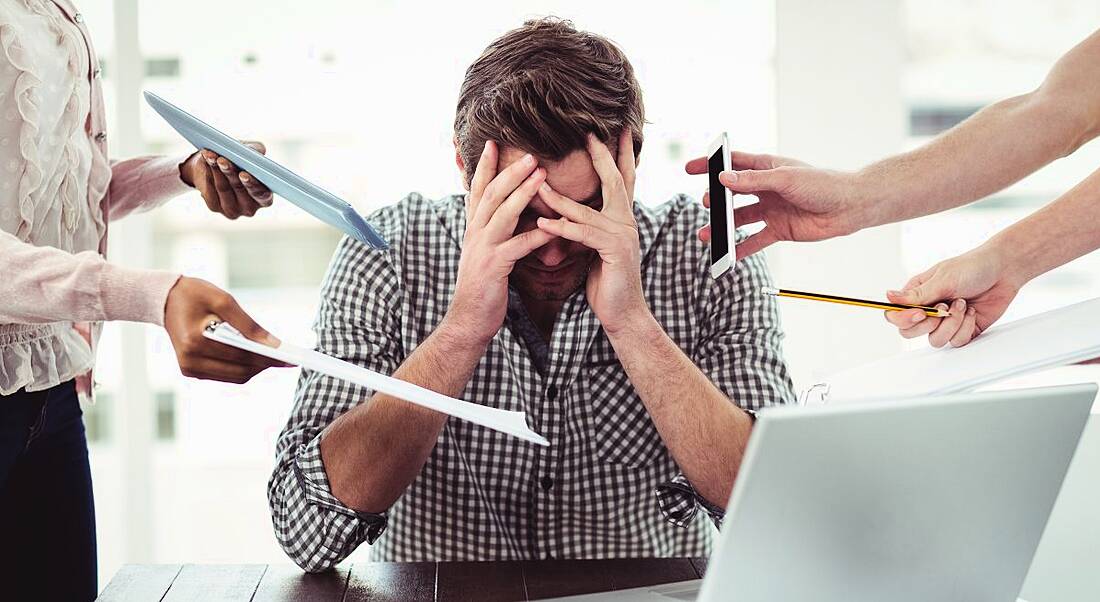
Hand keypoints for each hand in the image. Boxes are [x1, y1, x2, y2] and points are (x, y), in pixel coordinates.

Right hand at [163, 277, 290, 382]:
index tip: (290, 358)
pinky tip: (256, 357)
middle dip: (265, 365)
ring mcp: (189, 369)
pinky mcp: (191, 372)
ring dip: (256, 368)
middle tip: (287, 358)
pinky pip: (226, 375)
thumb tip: (274, 345)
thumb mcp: (224, 300)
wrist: (166, 300)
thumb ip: (249, 325)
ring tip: (275, 357)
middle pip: (240, 371)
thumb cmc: (195, 295)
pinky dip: (243, 368)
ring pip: (235, 377)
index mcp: (195, 342)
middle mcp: (190, 361)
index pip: (241, 355)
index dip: (268, 358)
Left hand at [180, 142, 273, 218]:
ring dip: (216, 169)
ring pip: (223, 187)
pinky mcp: (214, 206)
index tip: (243, 174)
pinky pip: (210, 188)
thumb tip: (254, 151)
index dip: (253, 185)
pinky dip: (208, 171)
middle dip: (230, 172)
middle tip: (222, 160)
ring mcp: (232, 209)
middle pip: (239, 189)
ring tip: (211, 155)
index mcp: (264, 198)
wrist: (218, 168)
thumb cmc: (240, 161)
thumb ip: (257, 151)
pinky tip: (206, 159)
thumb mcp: (251, 153)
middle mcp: (250, 208)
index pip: (262, 195)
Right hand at [444, 141, 557, 342]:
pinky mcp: (494, 267)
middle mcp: (475, 233)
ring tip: (542, 175)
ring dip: (522, 192)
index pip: (478, 190)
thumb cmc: (482, 287)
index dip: (485, 166)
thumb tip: (504, 214)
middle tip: (530, 153)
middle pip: (492, 194)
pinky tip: (554, 226)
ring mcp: (483, 249)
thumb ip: (493, 231)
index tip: (493, 143)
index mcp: (473, 228)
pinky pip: (518, 246)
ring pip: (503, 213)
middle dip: (510, 171)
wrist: (468, 319)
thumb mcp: (484, 253)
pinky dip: (537, 234)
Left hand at [536, 130, 646, 334]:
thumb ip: (588, 228)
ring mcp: (623, 235)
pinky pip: (583, 234)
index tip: (615, 131)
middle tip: (589, 133)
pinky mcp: (614, 251)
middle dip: (602, 156)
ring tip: (537, 183)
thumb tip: (569, 212)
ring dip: (559, 197)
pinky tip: (543, 223)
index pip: (623, 179)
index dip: (619, 154)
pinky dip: (562, 228)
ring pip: (587, 209)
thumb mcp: (595, 248)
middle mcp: (626, 222)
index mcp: (622, 218)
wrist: (622, 313)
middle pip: (615, 181)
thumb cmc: (606, 282)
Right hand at [685, 150, 867, 258]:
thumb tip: (723, 180)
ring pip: (739, 219)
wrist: (849, 207)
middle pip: (732, 194)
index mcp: (767, 168)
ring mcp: (771, 210)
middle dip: (715, 200)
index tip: (690, 169)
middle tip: (706, 204)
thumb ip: (753, 181)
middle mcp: (766, 188)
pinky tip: (727, 255)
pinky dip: (740, 248)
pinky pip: (754, 240)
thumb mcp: (785, 178)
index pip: (732, 164)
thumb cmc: (823, 184)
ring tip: (706, 235)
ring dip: (722, 227)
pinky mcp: (778, 230)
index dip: (710, 166)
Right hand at [883, 244, 1020, 347]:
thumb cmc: (972, 267)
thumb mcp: (943, 278)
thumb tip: (888, 297)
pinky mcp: (962, 330)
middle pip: (909, 332)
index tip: (921, 313)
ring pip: (934, 340)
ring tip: (962, 304)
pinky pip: (956, 341)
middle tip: (943, 309)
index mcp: (917, 295)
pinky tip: (971, 311)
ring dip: (951, 323)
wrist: (1003, 271)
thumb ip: (917, 294)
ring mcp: (944, 322)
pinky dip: (965, 327)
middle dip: (929, 324)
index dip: (904, 319)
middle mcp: (928, 310)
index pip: (895, 315)